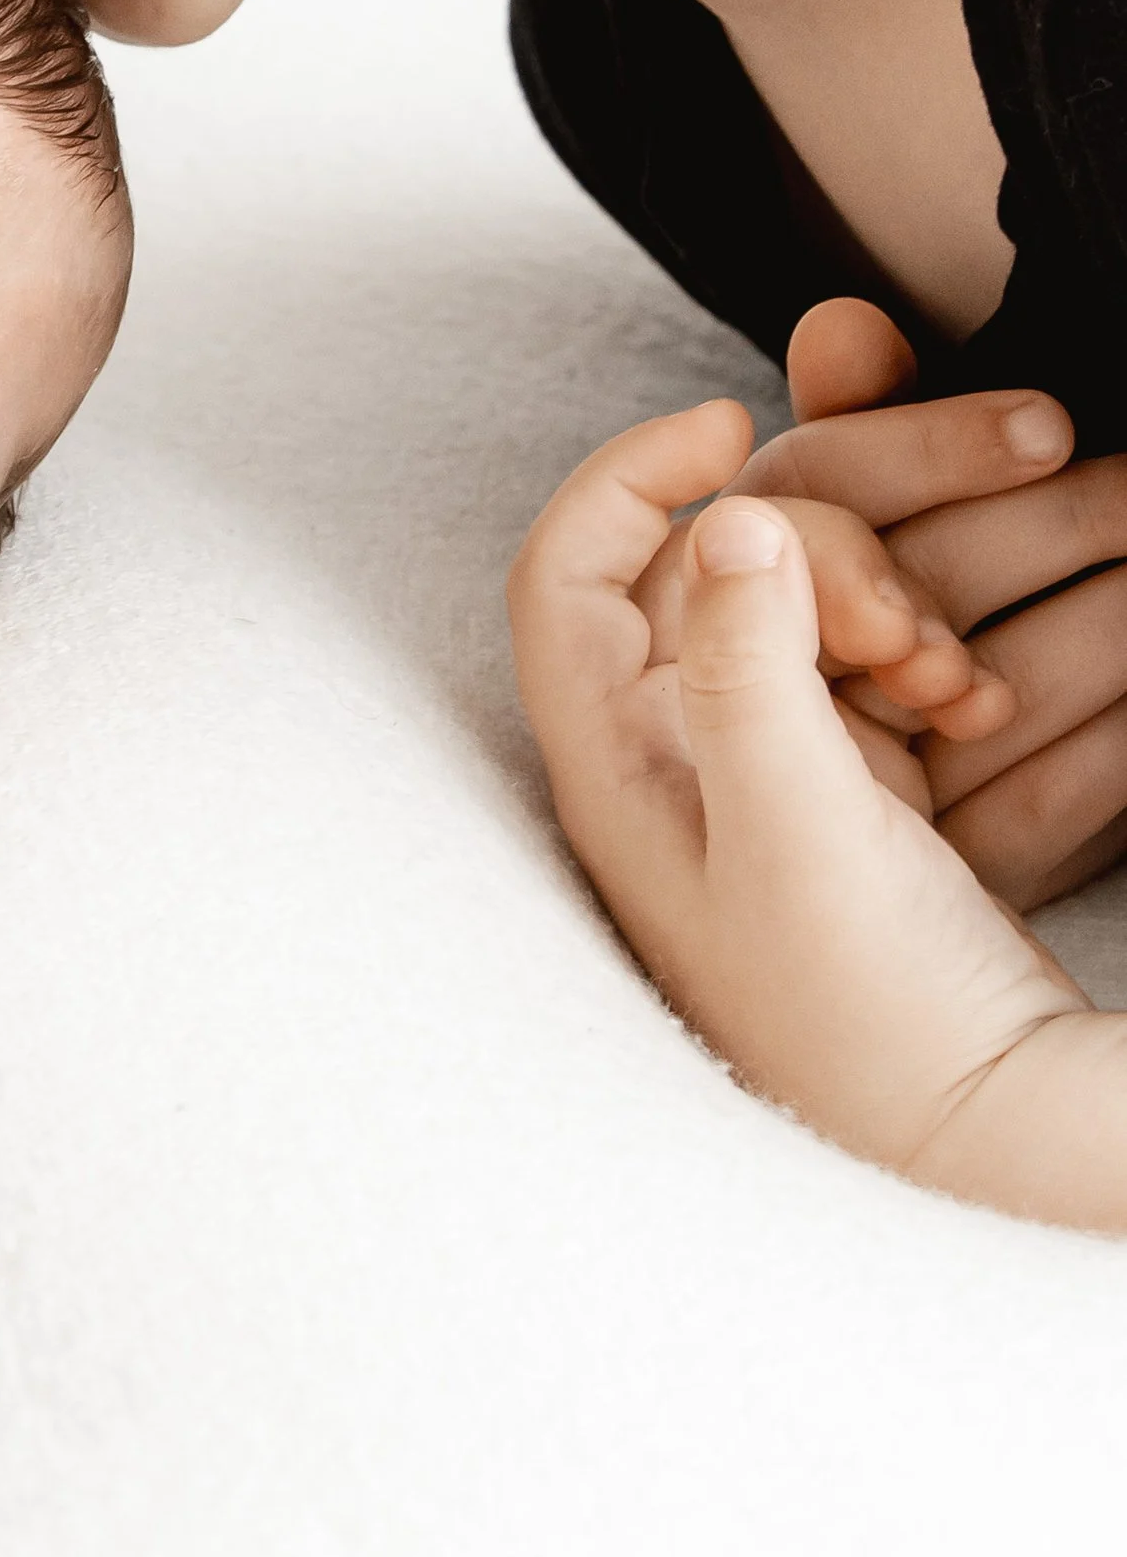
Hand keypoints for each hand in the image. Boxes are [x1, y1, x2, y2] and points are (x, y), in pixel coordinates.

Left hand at [509, 399, 1089, 1185]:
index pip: (569, 568)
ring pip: (809, 601)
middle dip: (831, 555)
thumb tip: (721, 516)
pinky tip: (981, 702)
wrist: (987, 1134)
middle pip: (716, 566)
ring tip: (959, 684)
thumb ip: (749, 668)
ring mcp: (767, 760)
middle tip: (913, 632)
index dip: (630, 474)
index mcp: (620, 760)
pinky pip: (874, 660)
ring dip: (896, 603)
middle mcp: (677, 749)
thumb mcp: (798, 834)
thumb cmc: (867, 1018)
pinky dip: (930, 652)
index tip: (732, 422)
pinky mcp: (853, 784)